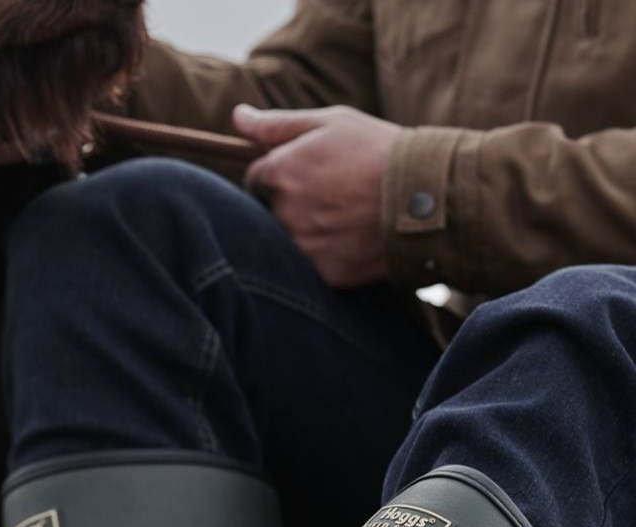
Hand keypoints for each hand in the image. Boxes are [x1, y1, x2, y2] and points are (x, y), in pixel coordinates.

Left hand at [234, 104, 402, 288]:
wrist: (426, 195)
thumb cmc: (378, 150)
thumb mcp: (331, 123)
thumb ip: (277, 125)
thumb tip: (237, 116)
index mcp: (280, 172)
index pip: (255, 180)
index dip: (279, 176)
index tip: (307, 175)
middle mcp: (284, 212)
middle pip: (269, 213)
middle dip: (290, 205)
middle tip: (331, 197)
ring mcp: (304, 246)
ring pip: (289, 243)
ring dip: (307, 232)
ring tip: (344, 217)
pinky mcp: (324, 273)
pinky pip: (313, 267)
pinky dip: (328, 256)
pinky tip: (353, 239)